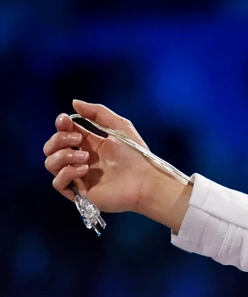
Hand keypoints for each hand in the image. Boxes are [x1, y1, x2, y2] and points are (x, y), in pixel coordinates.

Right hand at [42, 101, 186, 225]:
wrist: (146, 181)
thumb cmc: (137, 156)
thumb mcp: (120, 127)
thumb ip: (98, 113)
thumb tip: (74, 103)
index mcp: (90, 144)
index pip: (64, 132)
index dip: (61, 125)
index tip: (65, 120)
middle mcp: (81, 160)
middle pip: (52, 147)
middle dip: (59, 139)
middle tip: (79, 139)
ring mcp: (79, 177)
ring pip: (50, 163)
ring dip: (63, 155)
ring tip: (85, 157)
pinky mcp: (79, 193)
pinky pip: (57, 182)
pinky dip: (66, 173)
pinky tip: (84, 170)